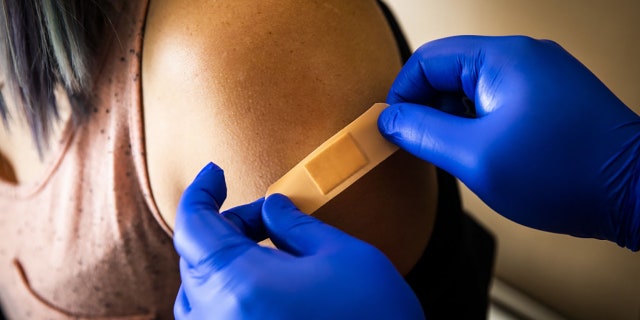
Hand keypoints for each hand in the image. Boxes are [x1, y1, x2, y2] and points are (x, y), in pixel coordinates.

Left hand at [173, 163, 423, 318]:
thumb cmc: (373, 319)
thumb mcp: (342, 255)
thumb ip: (296, 223)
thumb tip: (271, 207)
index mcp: (239, 284)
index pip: (193, 224)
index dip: (201, 190)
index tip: (216, 172)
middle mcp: (216, 318)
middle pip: (198, 254)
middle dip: (232, 225)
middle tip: (273, 217)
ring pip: (201, 287)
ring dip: (228, 258)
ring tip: (270, 250)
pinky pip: (211, 314)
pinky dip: (227, 288)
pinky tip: (264, 283)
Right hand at [378, 35, 639, 249]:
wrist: (637, 193)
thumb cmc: (563, 173)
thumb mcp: (475, 157)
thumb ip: (423, 132)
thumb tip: (390, 120)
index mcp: (502, 59)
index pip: (427, 60)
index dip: (402, 96)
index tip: (393, 129)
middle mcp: (522, 57)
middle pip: (449, 72)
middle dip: (428, 110)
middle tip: (424, 148)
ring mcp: (539, 76)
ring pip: (471, 89)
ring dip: (454, 121)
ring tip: (460, 156)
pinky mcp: (550, 97)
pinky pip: (496, 101)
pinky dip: (479, 125)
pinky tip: (485, 154)